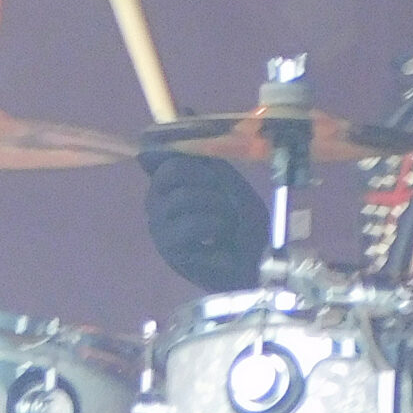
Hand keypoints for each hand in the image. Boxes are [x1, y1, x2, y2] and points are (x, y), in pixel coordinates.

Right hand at [142, 148, 268, 292]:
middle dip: (209, 183)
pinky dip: (216, 226)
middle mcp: (155, 201)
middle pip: (173, 170)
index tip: (217, 177)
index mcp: (167, 185)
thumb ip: (205, 163)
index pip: (167, 156)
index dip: (196, 162)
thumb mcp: (229, 184)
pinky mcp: (168, 247)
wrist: (257, 264)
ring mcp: (158, 224)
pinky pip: (193, 222)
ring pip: (185, 196)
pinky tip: (220, 240)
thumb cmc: (243, 223)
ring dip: (219, 208)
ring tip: (228, 224)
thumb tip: (168, 148)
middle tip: (227, 203)